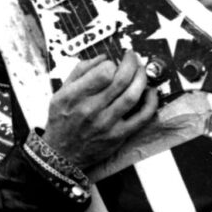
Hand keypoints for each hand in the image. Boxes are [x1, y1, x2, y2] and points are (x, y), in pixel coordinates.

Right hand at [41, 51, 157, 169]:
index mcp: (75, 96)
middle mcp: (91, 109)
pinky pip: (141, 118)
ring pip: (132, 96)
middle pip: (121, 80)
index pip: (103, 72)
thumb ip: (80, 71)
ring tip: (141, 70)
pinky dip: (150, 103)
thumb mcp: (60, 92)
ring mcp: (106, 124)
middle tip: (133, 58)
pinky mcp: (118, 136)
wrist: (62, 154)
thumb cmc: (61, 121)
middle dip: (131, 64)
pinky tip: (151, 92)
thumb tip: (102, 57)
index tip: (111, 63)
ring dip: (142, 79)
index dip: (111, 63)